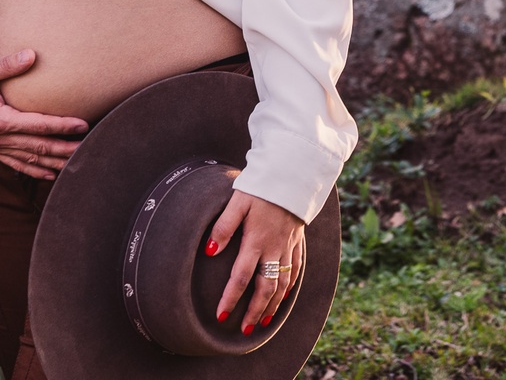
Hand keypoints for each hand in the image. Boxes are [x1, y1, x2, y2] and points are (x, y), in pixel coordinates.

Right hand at [0, 50, 87, 179]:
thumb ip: (8, 65)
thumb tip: (32, 54)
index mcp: (0, 120)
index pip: (39, 125)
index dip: (62, 126)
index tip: (82, 125)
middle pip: (39, 147)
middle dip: (64, 148)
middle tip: (88, 147)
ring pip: (30, 160)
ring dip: (54, 162)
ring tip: (76, 163)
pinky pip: (16, 165)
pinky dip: (35, 171)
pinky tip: (50, 173)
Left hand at [206, 190, 305, 334]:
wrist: (293, 175)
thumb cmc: (260, 188)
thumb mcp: (237, 202)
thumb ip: (223, 227)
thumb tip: (209, 251)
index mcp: (256, 241)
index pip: (241, 277)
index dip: (231, 298)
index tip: (221, 316)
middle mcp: (273, 248)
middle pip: (265, 288)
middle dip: (255, 312)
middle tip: (244, 330)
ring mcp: (287, 246)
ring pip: (282, 284)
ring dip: (272, 305)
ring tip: (263, 322)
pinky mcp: (296, 241)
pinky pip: (295, 270)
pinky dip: (290, 286)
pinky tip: (284, 297)